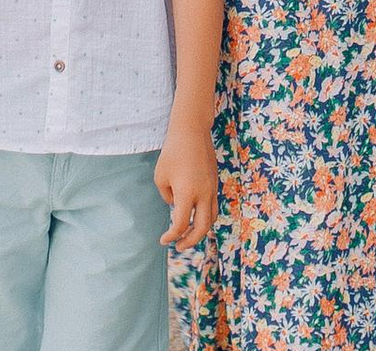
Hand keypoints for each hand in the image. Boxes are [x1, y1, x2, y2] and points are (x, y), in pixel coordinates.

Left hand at [155, 126, 216, 248]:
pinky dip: (204, 215)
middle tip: (178, 246)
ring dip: (200, 230)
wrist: (191, 130)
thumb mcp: (161, 176)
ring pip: (211, 218)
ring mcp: (211, 188)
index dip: (172, 236)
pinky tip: (193, 214)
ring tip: (187, 234)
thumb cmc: (172, 152)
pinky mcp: (214, 182)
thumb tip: (175, 206)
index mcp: (187, 193)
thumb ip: (167, 196)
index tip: (163, 239)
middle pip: (202, 228)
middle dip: (191, 241)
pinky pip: (212, 205)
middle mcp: (203, 194)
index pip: (181, 225)